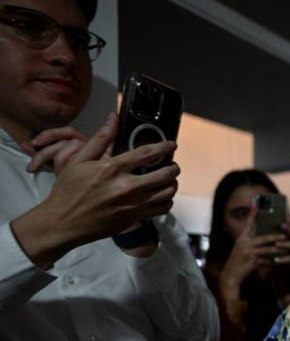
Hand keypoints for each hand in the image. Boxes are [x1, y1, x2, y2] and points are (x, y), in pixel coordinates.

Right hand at [10, 113, 179, 267]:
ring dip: (172, 183)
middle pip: (165, 174)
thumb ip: (101, 139)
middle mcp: (127, 186)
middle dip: (173, 167)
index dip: (164, 147)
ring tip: (168, 179)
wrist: (63, 223)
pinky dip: (166, 201)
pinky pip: (162, 209)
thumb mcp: (79, 160)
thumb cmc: (69, 191)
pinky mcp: (135, 218)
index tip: (172, 144)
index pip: (147, 153)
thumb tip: (114, 118)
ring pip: (167, 192)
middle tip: (172, 164)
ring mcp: (133, 204)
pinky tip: (161, 196)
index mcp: (113, 169)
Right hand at [219, 206, 286, 322]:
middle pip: (263, 238)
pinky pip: (266, 260)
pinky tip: (279, 261)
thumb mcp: (240, 249)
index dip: (251, 216)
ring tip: (285, 249)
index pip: (247, 225)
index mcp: (241, 239)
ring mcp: (248, 253)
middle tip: (284, 235)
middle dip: (275, 237)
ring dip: (277, 250)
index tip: (255, 206)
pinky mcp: (252, 261)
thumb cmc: (237, 261)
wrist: (231, 275)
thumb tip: (259, 238)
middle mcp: (244, 244)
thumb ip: (248, 242)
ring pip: (267, 250)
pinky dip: (273, 261)